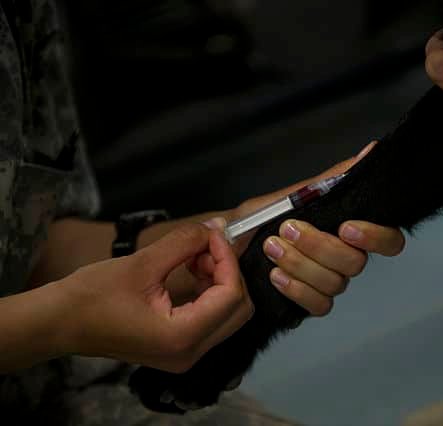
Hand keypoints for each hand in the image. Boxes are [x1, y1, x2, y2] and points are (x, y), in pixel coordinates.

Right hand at [59, 223, 252, 373]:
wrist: (60, 323)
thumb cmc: (92, 296)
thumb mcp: (142, 263)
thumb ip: (184, 243)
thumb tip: (215, 227)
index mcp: (182, 336)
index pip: (230, 296)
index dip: (227, 260)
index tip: (212, 235)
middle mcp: (190, 353)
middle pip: (238, 309)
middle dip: (228, 272)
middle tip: (204, 247)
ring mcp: (186, 354)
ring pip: (228, 313)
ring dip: (220, 280)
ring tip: (194, 257)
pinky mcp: (179, 348)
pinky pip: (211, 318)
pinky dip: (209, 292)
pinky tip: (191, 271)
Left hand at [232, 141, 404, 316]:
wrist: (224, 245)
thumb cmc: (258, 219)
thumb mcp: (290, 194)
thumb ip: (332, 179)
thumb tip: (370, 150)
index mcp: (346, 230)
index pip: (388, 240)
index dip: (375, 237)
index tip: (345, 227)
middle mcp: (343, 257)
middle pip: (355, 263)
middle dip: (319, 246)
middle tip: (288, 230)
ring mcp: (329, 281)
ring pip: (335, 284)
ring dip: (301, 265)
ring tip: (272, 248)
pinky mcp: (311, 301)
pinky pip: (319, 306)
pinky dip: (297, 290)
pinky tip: (276, 276)